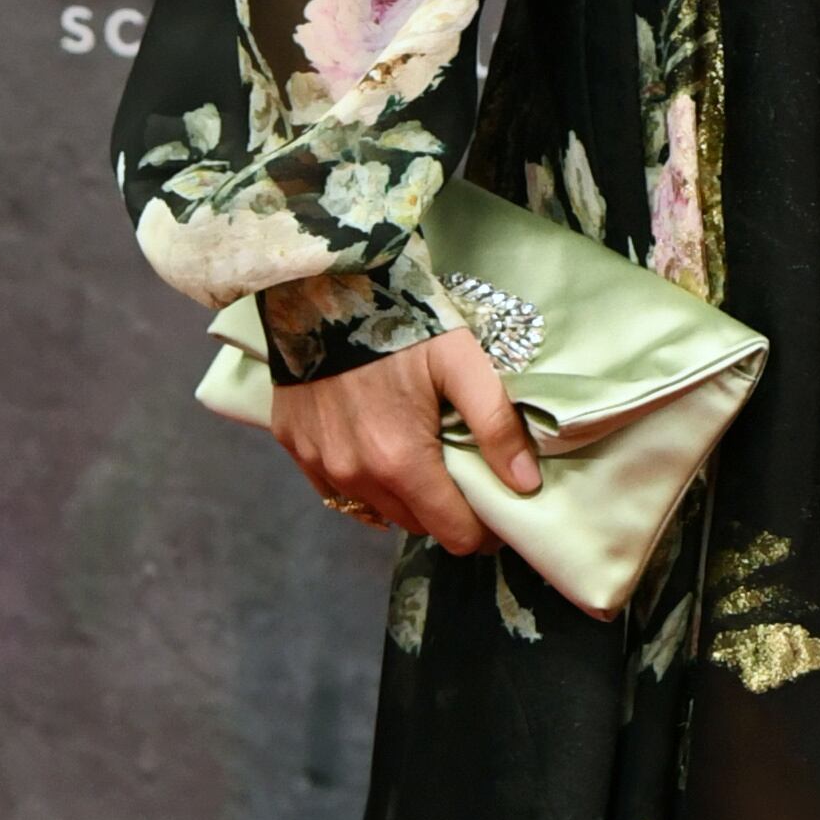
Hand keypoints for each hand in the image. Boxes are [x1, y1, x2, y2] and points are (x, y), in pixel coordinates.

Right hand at [268, 328, 539, 549]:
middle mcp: (355, 475)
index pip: (453, 534)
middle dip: (446, 511)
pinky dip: (365, 481)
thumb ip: (495, 424)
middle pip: (416, 525)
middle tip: (464, 475)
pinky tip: (378, 448)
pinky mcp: (295, 446)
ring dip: (404, 497)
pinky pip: (338, 489)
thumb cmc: (398, 320)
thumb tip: (524, 484)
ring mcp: (319, 463)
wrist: (319, 284)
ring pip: (377, 510)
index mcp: (400, 461)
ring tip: (422, 458)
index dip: (483, 530)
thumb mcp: (460, 361)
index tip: (497, 508)